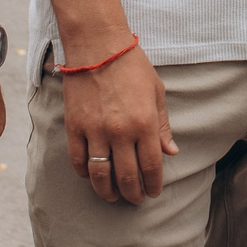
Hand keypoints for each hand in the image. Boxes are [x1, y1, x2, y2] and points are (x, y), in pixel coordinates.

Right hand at [60, 43, 176, 204]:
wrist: (98, 46)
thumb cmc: (132, 66)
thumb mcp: (156, 92)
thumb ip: (163, 125)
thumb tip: (171, 152)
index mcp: (145, 123)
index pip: (151, 166)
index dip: (153, 185)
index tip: (153, 193)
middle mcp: (121, 131)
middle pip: (127, 176)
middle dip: (133, 194)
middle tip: (135, 200)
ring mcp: (95, 130)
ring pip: (100, 174)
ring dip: (107, 191)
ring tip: (113, 197)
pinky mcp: (75, 126)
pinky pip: (79, 160)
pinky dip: (85, 173)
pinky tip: (92, 176)